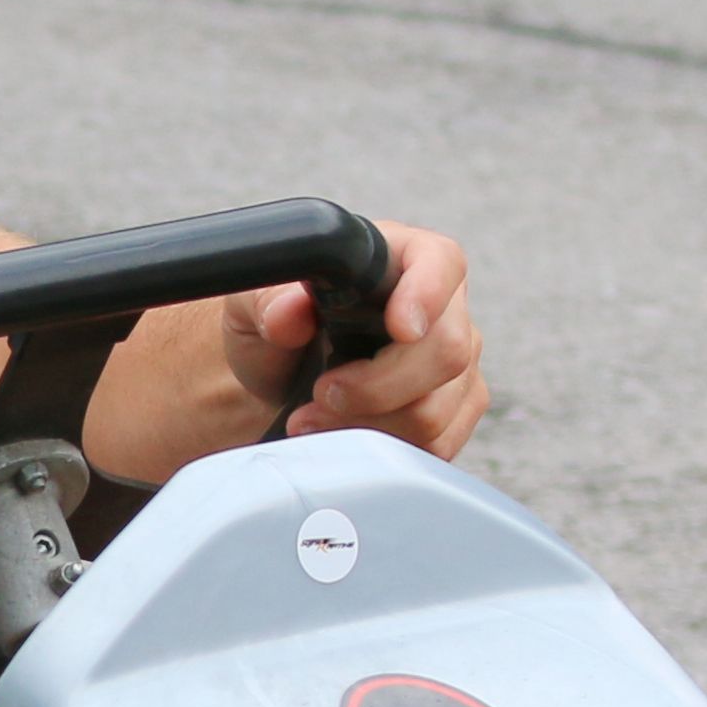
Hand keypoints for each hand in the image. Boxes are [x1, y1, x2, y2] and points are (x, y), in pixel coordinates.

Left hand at [230, 220, 485, 459]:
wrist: (279, 386)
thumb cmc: (274, 333)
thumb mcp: (251, 307)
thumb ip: (266, 301)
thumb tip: (289, 312)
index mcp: (400, 258)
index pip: (440, 263)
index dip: (428, 294)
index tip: (400, 328)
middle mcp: (442, 307)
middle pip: (447, 351)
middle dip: (377, 386)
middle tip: (321, 393)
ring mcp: (455, 362)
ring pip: (437, 408)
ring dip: (369, 424)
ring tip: (315, 418)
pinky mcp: (453, 411)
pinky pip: (437, 442)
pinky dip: (383, 449)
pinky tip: (344, 436)